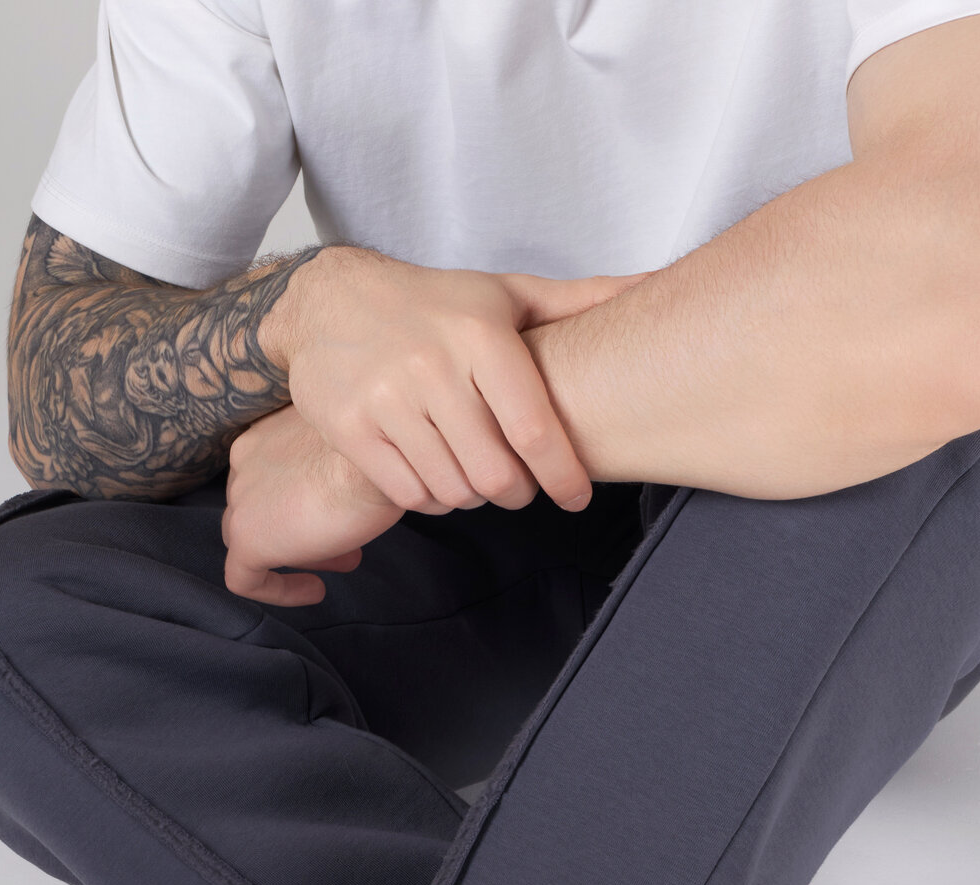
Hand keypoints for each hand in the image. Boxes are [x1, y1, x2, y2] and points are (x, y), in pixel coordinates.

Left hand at [222, 404, 402, 606]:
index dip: (306, 502)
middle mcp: (245, 464)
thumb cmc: (380, 450)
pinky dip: (276, 590)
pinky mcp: (248, 539)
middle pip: (262, 508)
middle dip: (303, 528)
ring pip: (253, 539)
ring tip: (344, 563)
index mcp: (267, 437)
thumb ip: (341, 465)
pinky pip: (244, 578)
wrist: (381, 458)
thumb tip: (353, 491)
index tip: (339, 515)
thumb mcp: (358, 450)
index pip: (272, 477)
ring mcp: (242, 502)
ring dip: (298, 555)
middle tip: (347, 543)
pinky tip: (315, 591)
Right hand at [262, 247, 644, 515]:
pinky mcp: (352, 429)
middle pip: (495, 474)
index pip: (533, 429)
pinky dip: (432, 498)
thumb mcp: (504, 293)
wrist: (329, 300)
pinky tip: (438, 476)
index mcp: (480, 335)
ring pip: (452, 490)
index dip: (563, 475)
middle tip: (519, 487)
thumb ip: (577, 302)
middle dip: (516, 493)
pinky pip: (409, 493)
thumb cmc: (433, 302)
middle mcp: (432, 366)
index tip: (577, 498)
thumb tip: (650, 290)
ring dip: (473, 497)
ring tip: (476, 476)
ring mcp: (387, 400)